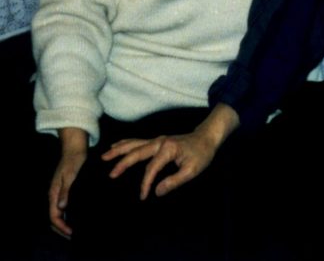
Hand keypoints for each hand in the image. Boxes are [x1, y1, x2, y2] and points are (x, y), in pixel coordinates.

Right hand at [49, 128, 87, 236]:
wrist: (75, 148)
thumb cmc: (74, 160)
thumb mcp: (71, 175)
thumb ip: (66, 191)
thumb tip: (61, 208)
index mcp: (53, 193)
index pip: (54, 216)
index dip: (62, 226)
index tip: (72, 233)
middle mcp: (54, 194)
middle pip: (54, 217)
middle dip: (62, 228)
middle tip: (74, 236)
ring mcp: (59, 192)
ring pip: (59, 212)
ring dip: (65, 222)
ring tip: (76, 229)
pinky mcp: (65, 189)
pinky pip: (64, 205)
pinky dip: (69, 214)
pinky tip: (78, 216)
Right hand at [101, 103, 237, 199]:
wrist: (208, 137)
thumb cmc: (202, 154)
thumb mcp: (193, 170)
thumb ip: (175, 181)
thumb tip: (157, 192)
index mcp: (168, 149)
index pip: (151, 168)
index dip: (145, 183)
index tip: (142, 197)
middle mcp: (160, 142)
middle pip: (137, 152)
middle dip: (123, 163)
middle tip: (110, 175)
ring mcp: (157, 139)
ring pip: (134, 143)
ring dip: (119, 150)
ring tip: (104, 156)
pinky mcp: (157, 140)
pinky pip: (137, 141)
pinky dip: (125, 143)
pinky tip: (116, 146)